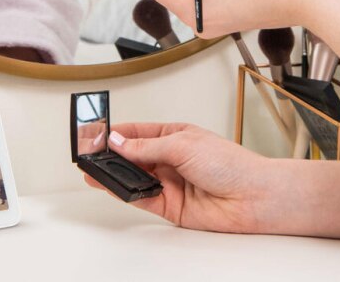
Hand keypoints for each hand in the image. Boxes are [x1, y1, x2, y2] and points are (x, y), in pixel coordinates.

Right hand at [83, 123, 273, 233]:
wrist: (252, 197)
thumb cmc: (231, 164)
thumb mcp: (183, 144)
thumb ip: (147, 146)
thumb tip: (119, 141)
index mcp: (175, 135)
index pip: (137, 132)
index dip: (116, 133)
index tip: (96, 133)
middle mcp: (170, 159)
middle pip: (131, 156)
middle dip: (110, 155)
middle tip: (88, 154)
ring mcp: (169, 183)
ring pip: (133, 178)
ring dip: (114, 175)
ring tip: (93, 170)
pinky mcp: (169, 206)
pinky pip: (140, 198)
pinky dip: (125, 193)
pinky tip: (112, 186)